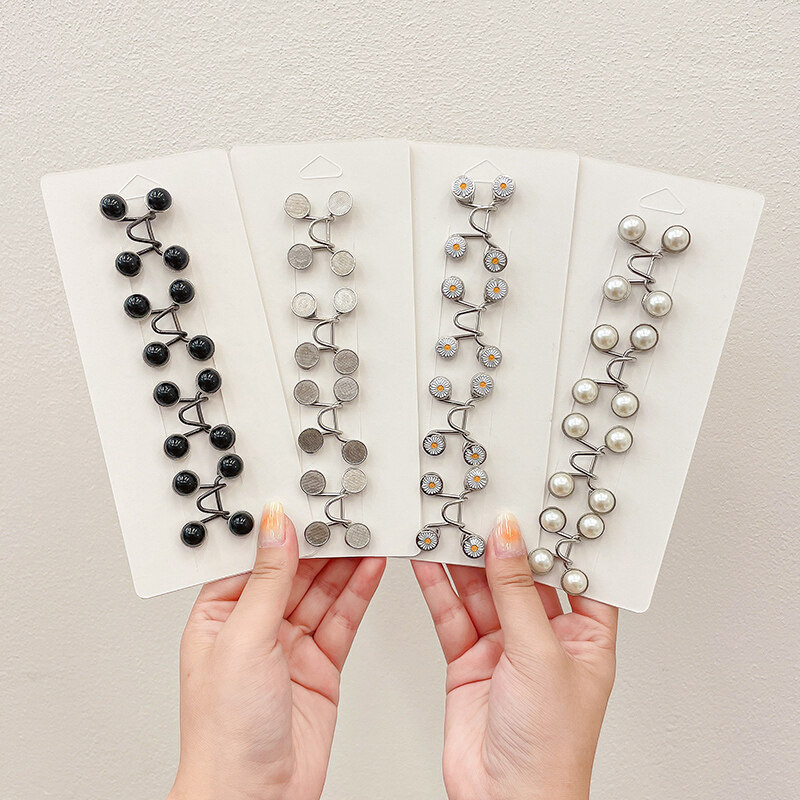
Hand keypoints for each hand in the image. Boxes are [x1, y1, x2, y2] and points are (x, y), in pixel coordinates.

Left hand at [168, 502, 385, 799]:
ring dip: (345, 562)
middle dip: (321, 542)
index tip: (304, 500)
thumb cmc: (224, 733)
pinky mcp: (321, 663)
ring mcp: (290, 645)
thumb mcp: (243, 639)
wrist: (256, 798)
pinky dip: (359, 591)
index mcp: (219, 614)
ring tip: (367, 532)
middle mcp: (255, 627)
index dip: (280, 528)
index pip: (254, 557)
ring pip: (323, 590)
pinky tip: (371, 567)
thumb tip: (275, 525)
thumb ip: (268, 579)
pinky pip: (343, 617)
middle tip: (347, 513)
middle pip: (294, 570)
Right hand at [413, 513, 617, 799]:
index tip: (535, 500)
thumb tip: (507, 538)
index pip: (573, 573)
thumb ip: (517, 592)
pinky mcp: (469, 658)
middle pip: (519, 576)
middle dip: (499, 544)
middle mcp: (544, 638)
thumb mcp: (540, 655)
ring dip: (462, 560)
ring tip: (446, 524)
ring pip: (481, 590)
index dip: (554, 538)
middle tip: (479, 506)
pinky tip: (427, 560)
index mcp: (584, 636)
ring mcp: (504, 647)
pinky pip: (452, 613)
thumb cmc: (551, 750)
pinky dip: (437, 586)